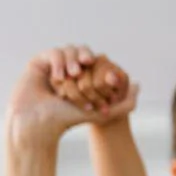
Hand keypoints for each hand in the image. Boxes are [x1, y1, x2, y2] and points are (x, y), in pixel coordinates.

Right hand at [7, 45, 136, 148]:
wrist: (38, 125)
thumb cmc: (65, 121)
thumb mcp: (101, 113)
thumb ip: (125, 105)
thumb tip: (139, 85)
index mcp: (79, 79)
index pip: (92, 61)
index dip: (97, 62)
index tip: (97, 68)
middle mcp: (65, 71)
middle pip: (80, 53)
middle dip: (84, 55)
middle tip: (87, 63)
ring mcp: (50, 67)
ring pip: (67, 50)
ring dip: (71, 59)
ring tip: (72, 74)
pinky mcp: (37, 64)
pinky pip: (53, 52)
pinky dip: (58, 61)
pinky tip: (59, 77)